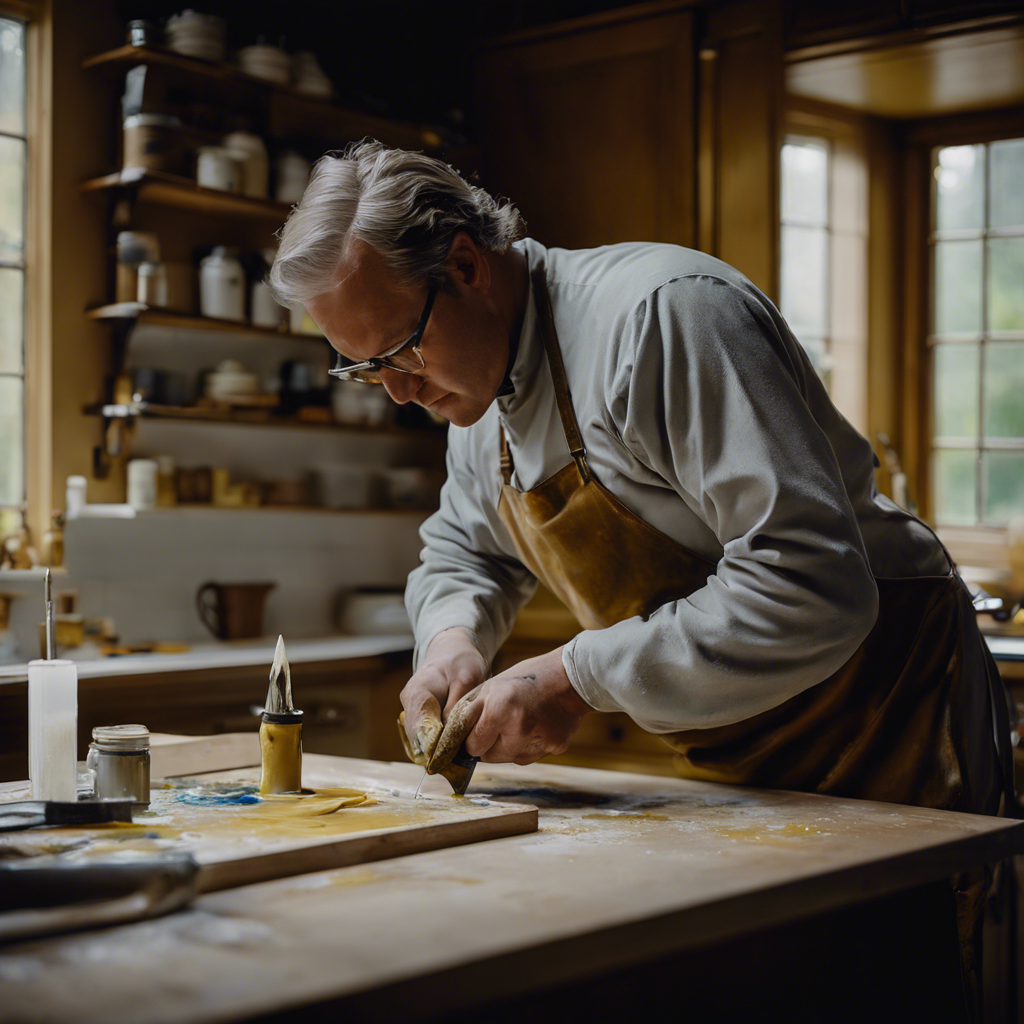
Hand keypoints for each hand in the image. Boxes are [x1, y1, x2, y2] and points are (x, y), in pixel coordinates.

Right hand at [400, 627, 487, 760]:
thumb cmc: (461, 661)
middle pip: (418, 738)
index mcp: (418, 692)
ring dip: (436, 753)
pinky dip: (437, 746)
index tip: (450, 761)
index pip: (422, 727)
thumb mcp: (467, 678)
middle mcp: (409, 704)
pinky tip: (454, 754)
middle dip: (437, 754)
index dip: (435, 747)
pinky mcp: (419, 717)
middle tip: (457, 768)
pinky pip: (425, 737)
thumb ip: (457, 706)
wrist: (451, 651)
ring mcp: (411, 711)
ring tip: (458, 764)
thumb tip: (450, 734)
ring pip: (420, 741)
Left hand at [436, 648, 591, 766]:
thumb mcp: (491, 687)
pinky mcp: (554, 748)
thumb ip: (471, 713)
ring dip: (508, 746)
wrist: (571, 678)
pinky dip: (527, 746)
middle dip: (489, 744)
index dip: (473, 737)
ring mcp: (538, 742)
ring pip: (509, 759)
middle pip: (489, 757)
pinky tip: (535, 725)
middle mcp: (519, 730)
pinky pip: (529, 756)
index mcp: (499, 710)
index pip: (473, 746)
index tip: (479, 728)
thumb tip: (452, 737)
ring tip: (519, 721)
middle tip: (500, 722)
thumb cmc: (527, 678)